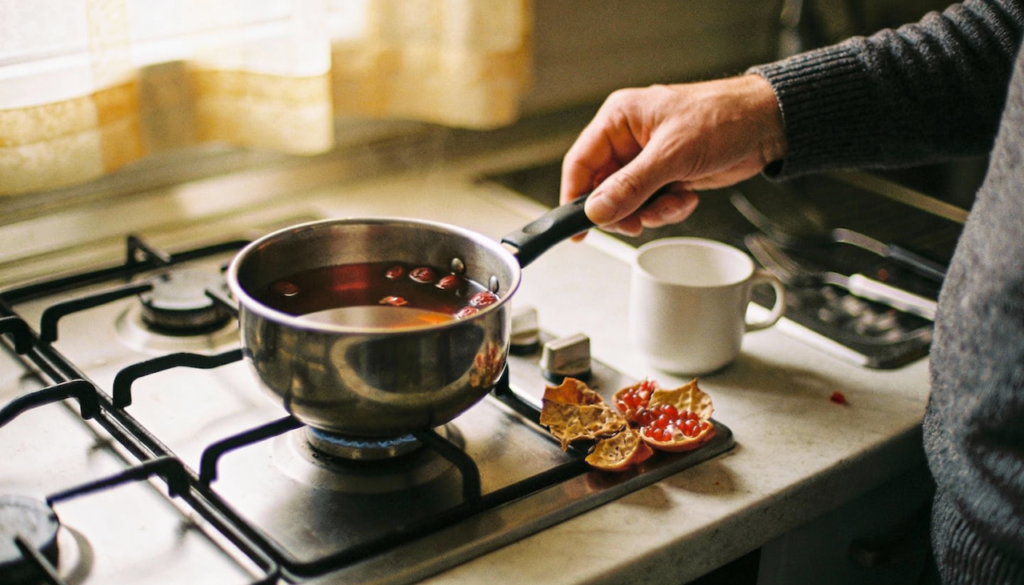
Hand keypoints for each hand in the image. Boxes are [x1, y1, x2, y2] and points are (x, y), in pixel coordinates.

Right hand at [560, 74, 785, 236]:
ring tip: (674, 202)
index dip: (575, 197)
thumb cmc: (724, 118)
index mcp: (619, 119)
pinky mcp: (666, 176)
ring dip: (651, 212)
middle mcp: (628, 140)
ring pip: (628, 203)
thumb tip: (597, 209)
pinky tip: (687, 196)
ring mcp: (647, 160)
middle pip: (602, 189)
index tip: (576, 228)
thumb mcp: (672, 154)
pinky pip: (651, 205)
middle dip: (624, 210)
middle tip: (640, 220)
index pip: (580, 163)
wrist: (766, 125)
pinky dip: (668, 209)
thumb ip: (631, 186)